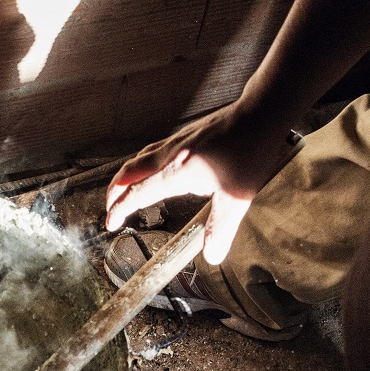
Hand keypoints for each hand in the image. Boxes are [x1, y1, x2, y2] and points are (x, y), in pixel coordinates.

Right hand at [104, 103, 295, 264]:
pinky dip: (143, 164)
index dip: (120, 209)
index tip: (111, 223)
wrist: (259, 113)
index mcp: (176, 172)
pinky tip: (156, 169)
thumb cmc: (249, 152)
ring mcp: (177, 142)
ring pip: (140, 159)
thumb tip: (212, 256)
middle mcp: (170, 155)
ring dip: (126, 176)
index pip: (138, 193)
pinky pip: (154, 151)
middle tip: (110, 208)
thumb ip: (220, 228)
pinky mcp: (187, 135)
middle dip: (114, 192)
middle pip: (129, 172)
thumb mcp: (236, 197)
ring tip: (124, 190)